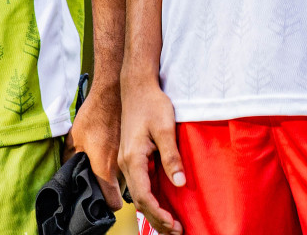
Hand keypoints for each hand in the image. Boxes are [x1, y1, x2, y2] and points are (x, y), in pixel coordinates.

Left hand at [66, 80, 122, 208]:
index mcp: (105, 168)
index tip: (98, 201)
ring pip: (125, 177)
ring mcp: (129, 156)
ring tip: (104, 166)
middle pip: (118, 191)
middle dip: (109, 190)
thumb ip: (70, 160)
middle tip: (97, 182)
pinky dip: (122, 163)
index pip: (113, 201)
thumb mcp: (74, 138)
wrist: (113, 93)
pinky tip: (111, 152)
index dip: (106, 205)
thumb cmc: (94, 114)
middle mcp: (120, 166)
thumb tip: (67, 172)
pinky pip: (128, 163)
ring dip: (116, 176)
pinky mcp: (132, 146)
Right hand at [119, 77, 185, 234]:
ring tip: (171, 225)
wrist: (137, 86)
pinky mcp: (133, 157)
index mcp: (132, 159)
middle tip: (176, 231)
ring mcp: (128, 161)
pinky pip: (141, 184)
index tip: (174, 224)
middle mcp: (126, 163)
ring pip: (139, 194)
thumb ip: (171, 157)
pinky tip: (163, 205)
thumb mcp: (165, 129)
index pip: (143, 195)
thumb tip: (180, 183)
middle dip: (157, 219)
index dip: (158, 213)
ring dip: (154, 211)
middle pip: (140, 200)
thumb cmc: (151, 104)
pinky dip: (151, 199)